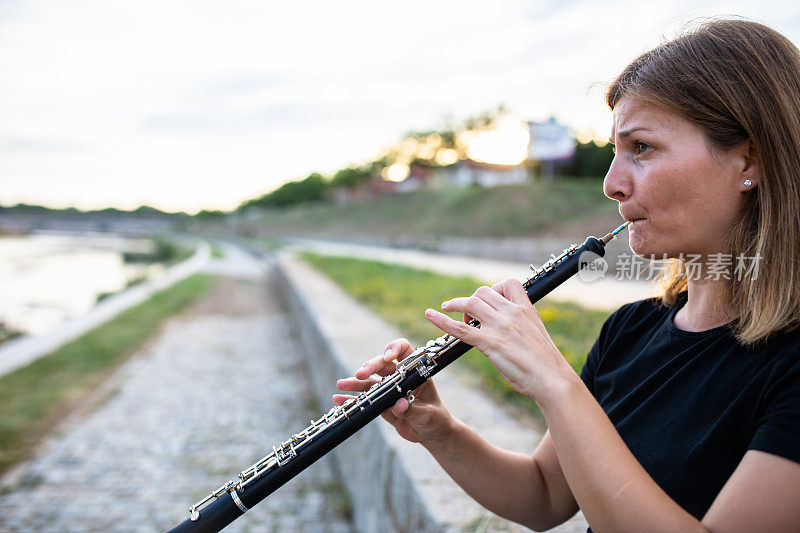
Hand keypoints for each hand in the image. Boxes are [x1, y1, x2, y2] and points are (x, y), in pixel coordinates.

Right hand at [334, 338, 453, 443]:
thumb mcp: (428, 415)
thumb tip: (398, 405)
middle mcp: (400, 377)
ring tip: (342, 384)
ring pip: (370, 381)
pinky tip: (339, 399)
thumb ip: (413, 410)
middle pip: (382, 364)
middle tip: (360, 373)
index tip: (388, 357)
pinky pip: (365, 399)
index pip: (404, 350)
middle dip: (370, 366)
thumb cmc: (436, 419)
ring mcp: (389, 389)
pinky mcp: (381, 404)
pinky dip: (353, 399)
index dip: (395, 348)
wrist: (431, 434)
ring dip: (355, 382)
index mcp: (415, 372)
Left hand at [423, 279, 573, 401]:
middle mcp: (513, 313)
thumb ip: (517, 329)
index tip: (489, 300)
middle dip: (471, 299)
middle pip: (484, 291)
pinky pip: (461, 328)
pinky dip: (442, 320)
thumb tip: (502, 335)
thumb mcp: (534, 337)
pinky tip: (430, 315)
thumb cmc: (546, 365)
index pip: (508, 284)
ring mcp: (500, 326)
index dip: (494, 289)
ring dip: (456, 304)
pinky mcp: (490, 343)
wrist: (553, 380)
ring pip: (471, 303)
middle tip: (468, 315)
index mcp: (527, 310)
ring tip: (447, 309)